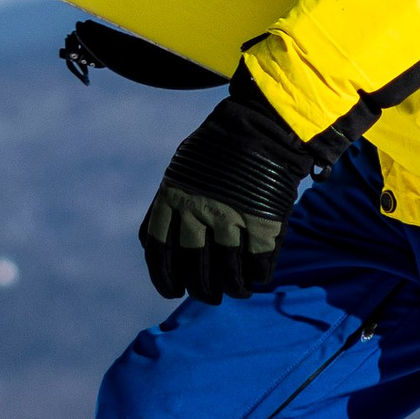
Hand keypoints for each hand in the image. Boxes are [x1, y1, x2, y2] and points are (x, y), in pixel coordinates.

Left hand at [139, 72, 314, 303]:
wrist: (265, 123)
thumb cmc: (221, 145)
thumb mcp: (182, 167)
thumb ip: (170, 202)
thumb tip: (154, 242)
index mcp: (173, 196)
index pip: (158, 250)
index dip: (163, 278)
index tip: (172, 291)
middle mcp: (198, 211)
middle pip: (193, 268)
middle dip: (200, 289)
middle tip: (209, 294)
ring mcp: (231, 218)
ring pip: (227, 273)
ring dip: (232, 288)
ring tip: (236, 291)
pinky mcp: (264, 222)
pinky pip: (258, 264)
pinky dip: (258, 276)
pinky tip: (257, 277)